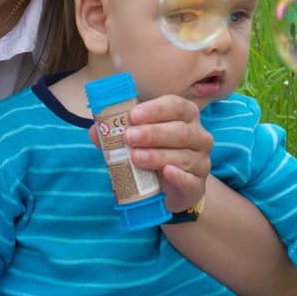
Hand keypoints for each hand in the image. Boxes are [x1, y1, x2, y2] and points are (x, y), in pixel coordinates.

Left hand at [123, 95, 211, 213]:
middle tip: (129, 136)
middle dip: (153, 133)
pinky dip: (178, 176)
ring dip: (158, 155)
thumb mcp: (138, 142)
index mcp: (185, 116)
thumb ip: (118, 135)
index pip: (176, 106)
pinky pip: (190, 180)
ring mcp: (201, 162)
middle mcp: (198, 136)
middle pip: (180, 130)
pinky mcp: (197, 185)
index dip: (155, 109)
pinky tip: (166, 172)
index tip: (133, 115)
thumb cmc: (155, 155)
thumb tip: (95, 130)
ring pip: (183, 156)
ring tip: (136, 157)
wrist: (170, 190)